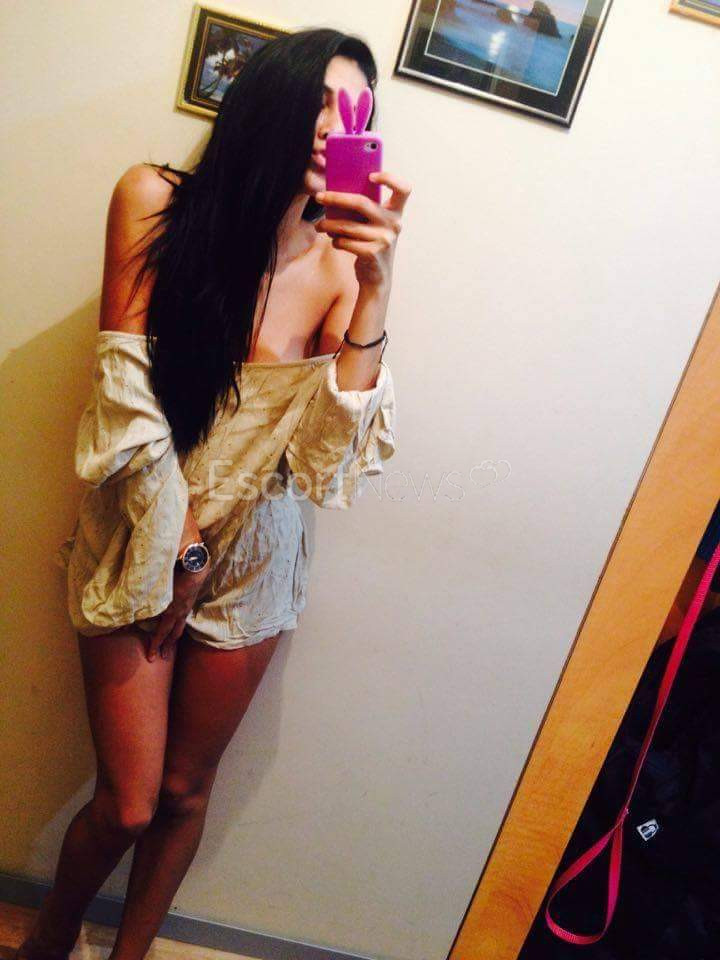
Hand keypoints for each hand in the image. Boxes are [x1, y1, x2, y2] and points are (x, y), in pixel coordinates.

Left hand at [145, 563, 211, 661]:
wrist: (196, 569)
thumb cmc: (176, 577)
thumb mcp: (159, 591)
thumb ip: (147, 601)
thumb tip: (131, 615)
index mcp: (171, 613)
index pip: (161, 634)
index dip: (155, 645)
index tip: (151, 658)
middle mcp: (180, 614)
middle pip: (173, 635)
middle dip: (167, 647)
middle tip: (163, 657)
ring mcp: (186, 609)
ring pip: (180, 628)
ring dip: (174, 638)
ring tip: (171, 645)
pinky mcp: (190, 603)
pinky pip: (183, 619)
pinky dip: (179, 625)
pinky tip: (177, 624)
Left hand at [314, 170, 411, 289]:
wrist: (377, 278)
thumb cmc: (372, 245)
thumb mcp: (375, 225)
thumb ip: (366, 210)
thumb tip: (336, 193)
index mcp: (396, 213)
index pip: (403, 189)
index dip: (390, 178)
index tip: (371, 176)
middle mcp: (393, 224)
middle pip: (361, 202)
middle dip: (336, 198)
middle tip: (319, 197)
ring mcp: (384, 239)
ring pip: (347, 225)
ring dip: (328, 224)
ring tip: (319, 225)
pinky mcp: (372, 253)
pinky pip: (345, 242)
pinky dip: (336, 241)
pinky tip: (334, 242)